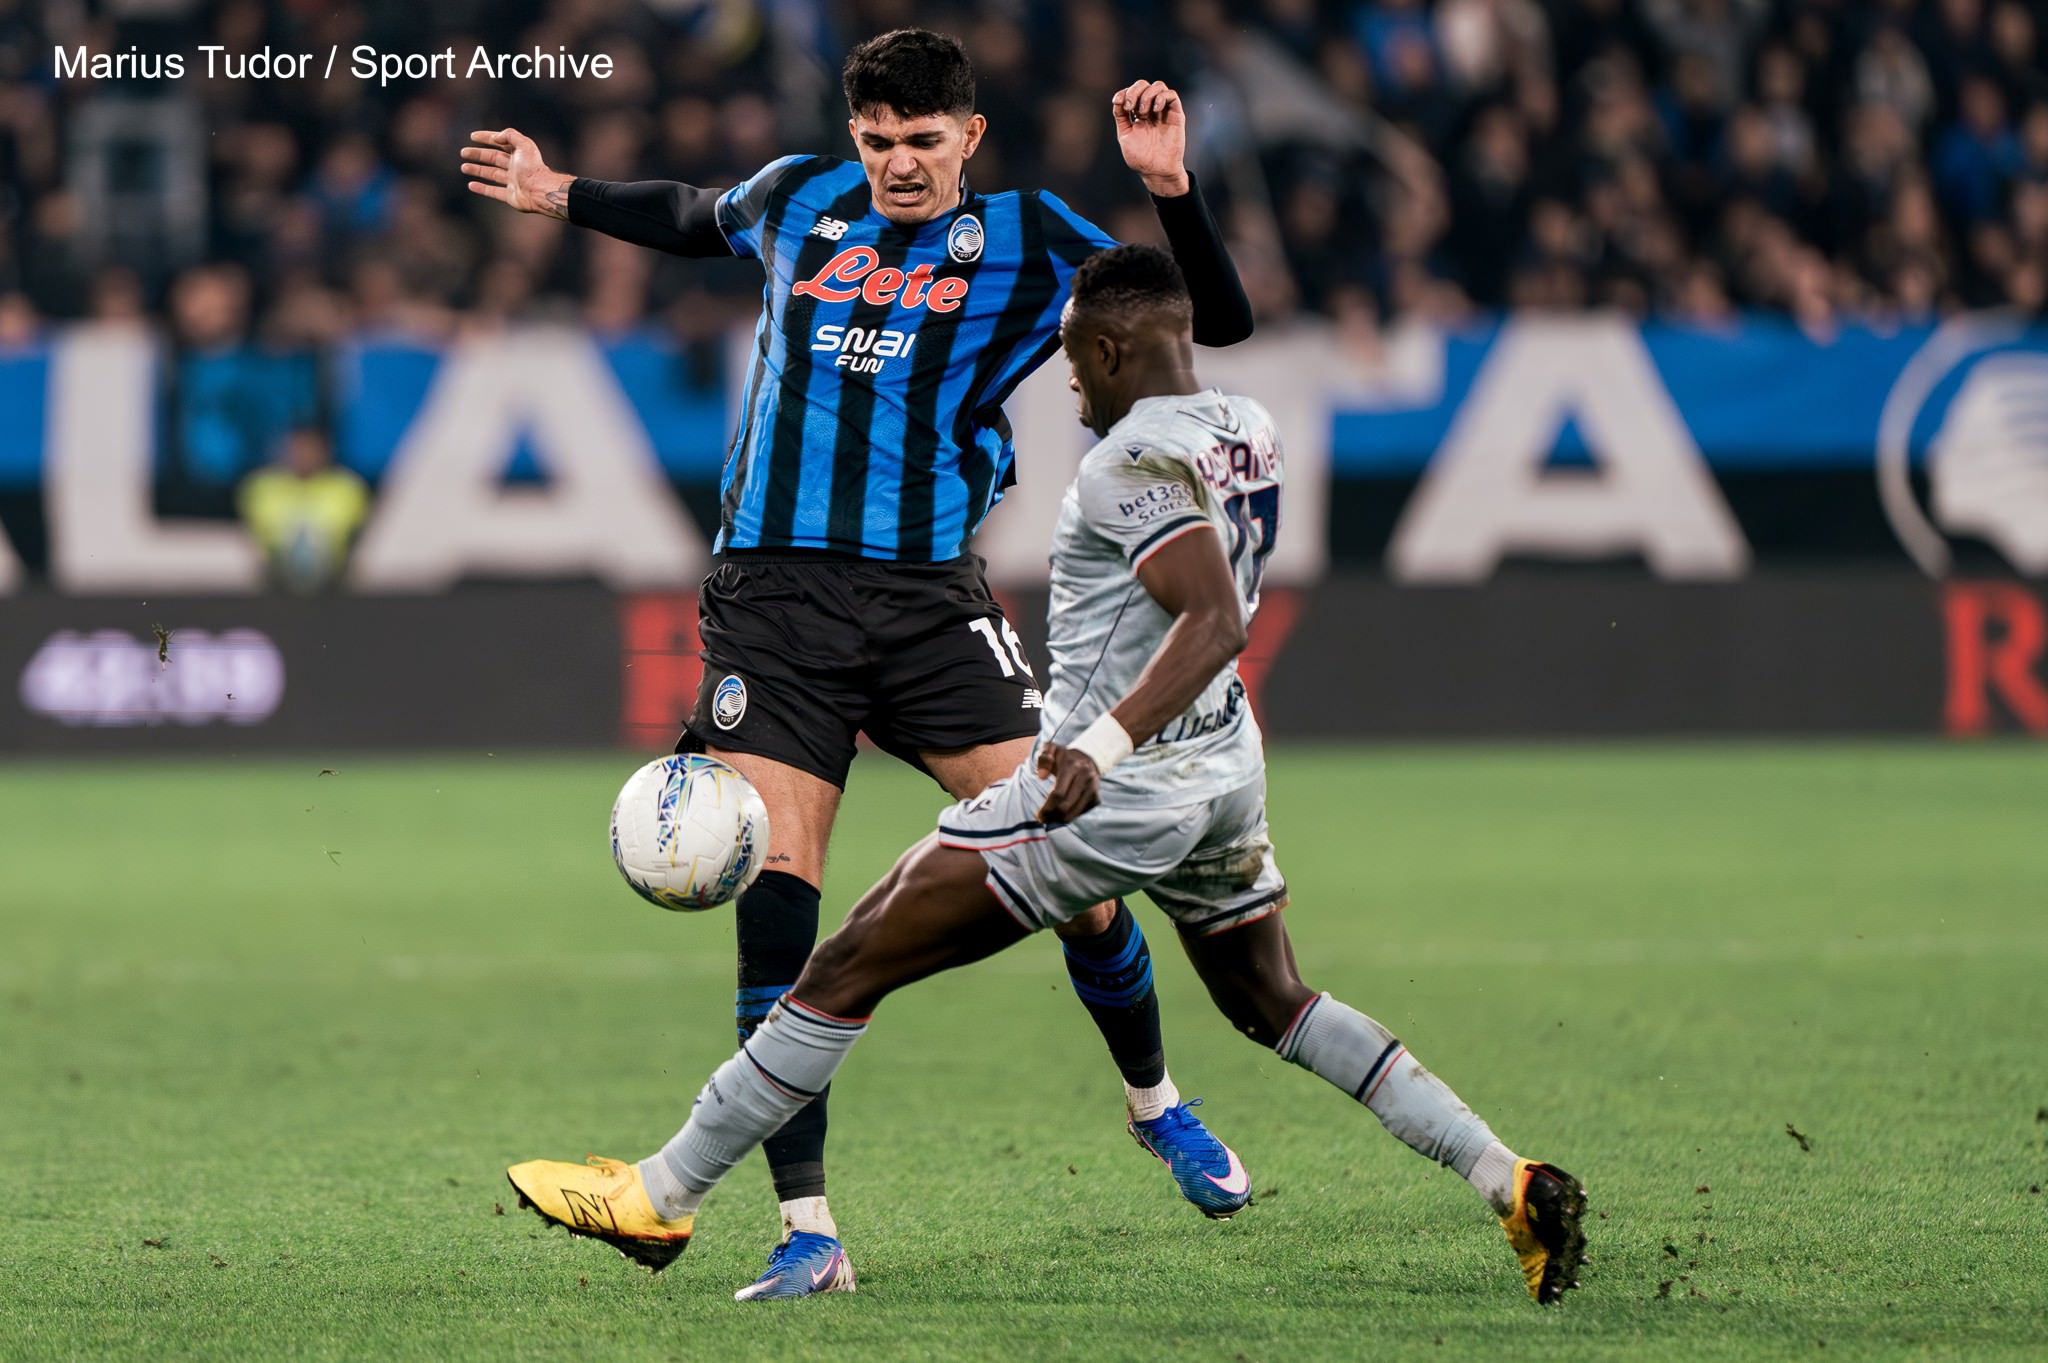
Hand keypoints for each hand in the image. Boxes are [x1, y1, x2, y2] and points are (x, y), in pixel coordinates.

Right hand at [461, 128, 573, 218]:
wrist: (540, 191)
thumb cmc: (532, 168)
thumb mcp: (524, 144)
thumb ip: (509, 135)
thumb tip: (495, 137)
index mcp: (519, 153)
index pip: (500, 142)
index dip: (486, 138)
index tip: (472, 136)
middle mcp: (515, 167)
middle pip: (493, 158)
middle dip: (478, 154)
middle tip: (463, 152)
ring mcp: (512, 182)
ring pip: (491, 174)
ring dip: (477, 170)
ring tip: (463, 167)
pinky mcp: (510, 196)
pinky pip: (493, 191)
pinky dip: (482, 189)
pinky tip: (471, 185)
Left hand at [1034, 742, 1102, 824]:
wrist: (1089, 758)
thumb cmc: (1064, 758)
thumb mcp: (1051, 750)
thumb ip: (1043, 759)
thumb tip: (1041, 776)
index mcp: (1072, 766)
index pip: (1058, 793)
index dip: (1047, 807)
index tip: (1039, 815)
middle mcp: (1085, 777)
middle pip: (1066, 805)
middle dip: (1052, 815)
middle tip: (1043, 819)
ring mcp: (1093, 788)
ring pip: (1074, 812)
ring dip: (1060, 819)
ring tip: (1051, 819)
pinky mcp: (1097, 797)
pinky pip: (1081, 812)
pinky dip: (1071, 816)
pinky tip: (1062, 814)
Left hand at [1111, 80, 1189, 197]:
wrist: (1156, 171)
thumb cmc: (1140, 158)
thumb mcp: (1125, 135)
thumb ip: (1120, 116)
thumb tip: (1117, 98)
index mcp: (1137, 114)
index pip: (1131, 92)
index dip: (1124, 93)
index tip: (1119, 103)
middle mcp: (1150, 110)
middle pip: (1143, 85)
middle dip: (1134, 91)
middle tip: (1130, 106)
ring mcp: (1163, 111)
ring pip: (1158, 86)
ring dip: (1147, 94)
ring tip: (1143, 112)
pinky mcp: (1176, 115)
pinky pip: (1171, 95)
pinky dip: (1162, 97)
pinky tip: (1155, 109)